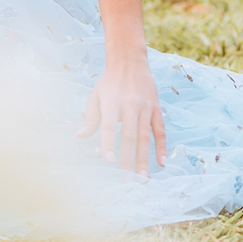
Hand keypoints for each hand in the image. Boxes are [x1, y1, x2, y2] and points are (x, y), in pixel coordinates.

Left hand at [78, 55, 166, 174]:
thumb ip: (91, 118)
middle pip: (129, 136)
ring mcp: (145, 107)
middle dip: (128, 160)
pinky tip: (162, 162)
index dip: (108, 143)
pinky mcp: (156, 108)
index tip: (108, 161)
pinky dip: (162, 146)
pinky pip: (160, 130)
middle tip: (127, 180)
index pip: (109, 126)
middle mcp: (129, 105)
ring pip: (145, 136)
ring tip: (143, 177)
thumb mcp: (96, 96)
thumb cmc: (109, 82)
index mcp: (112, 102)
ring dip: (144, 158)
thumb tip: (80, 137)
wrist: (130, 61)